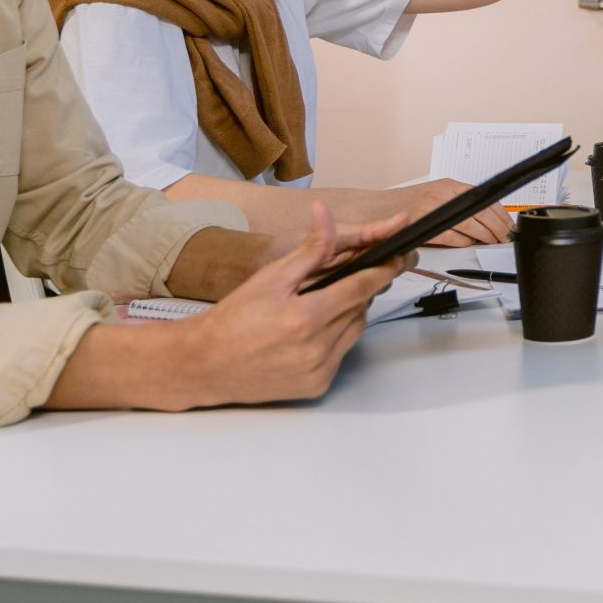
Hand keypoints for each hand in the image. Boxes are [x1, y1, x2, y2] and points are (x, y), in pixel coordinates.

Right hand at [170, 201, 413, 407]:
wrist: (204, 365)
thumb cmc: (232, 320)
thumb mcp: (270, 278)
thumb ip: (308, 251)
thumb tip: (326, 216)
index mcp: (306, 318)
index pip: (361, 288)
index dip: (383, 270)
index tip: (398, 257)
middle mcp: (316, 349)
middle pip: (360, 309)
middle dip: (360, 289)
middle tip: (353, 276)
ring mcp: (318, 371)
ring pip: (354, 332)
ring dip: (349, 314)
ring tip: (326, 302)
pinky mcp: (316, 386)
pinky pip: (341, 354)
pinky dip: (337, 338)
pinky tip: (315, 329)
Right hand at [403, 178, 512, 246]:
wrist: (377, 208)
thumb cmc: (407, 204)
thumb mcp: (437, 195)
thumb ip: (460, 203)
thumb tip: (487, 219)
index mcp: (449, 185)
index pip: (485, 198)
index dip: (501, 214)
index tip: (509, 225)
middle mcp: (443, 195)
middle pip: (482, 212)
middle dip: (498, 228)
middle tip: (505, 237)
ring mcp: (434, 210)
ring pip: (471, 225)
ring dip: (485, 237)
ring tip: (492, 242)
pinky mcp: (426, 227)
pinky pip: (453, 238)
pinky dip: (464, 242)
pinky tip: (468, 244)